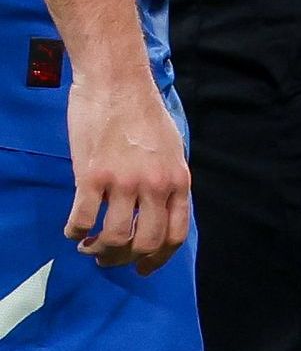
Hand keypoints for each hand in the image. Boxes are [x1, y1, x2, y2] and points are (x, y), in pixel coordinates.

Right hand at [62, 58, 185, 269]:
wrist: (117, 82)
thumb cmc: (143, 113)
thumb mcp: (172, 150)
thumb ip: (167, 182)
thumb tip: (159, 211)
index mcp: (178, 181)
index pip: (175, 235)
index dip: (158, 259)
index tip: (143, 268)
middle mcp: (155, 186)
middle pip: (146, 243)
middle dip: (125, 260)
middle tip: (108, 259)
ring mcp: (124, 182)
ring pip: (114, 237)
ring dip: (99, 251)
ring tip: (88, 247)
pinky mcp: (92, 175)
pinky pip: (82, 218)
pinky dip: (75, 231)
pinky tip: (72, 230)